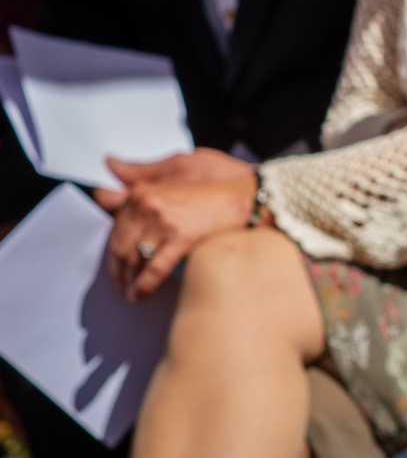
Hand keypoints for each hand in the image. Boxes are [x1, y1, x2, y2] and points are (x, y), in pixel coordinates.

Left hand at [95, 150, 256, 300]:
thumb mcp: (177, 166)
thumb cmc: (217, 181)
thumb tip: (107, 162)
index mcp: (143, 191)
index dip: (112, 246)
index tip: (116, 260)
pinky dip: (145, 285)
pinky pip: (155, 267)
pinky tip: (141, 295)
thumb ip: (139, 172)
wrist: (248, 196)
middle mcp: (148, 204)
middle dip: (119, 270)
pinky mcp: (182, 236)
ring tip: (132, 293)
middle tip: (122, 284)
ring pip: (134, 258)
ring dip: (129, 281)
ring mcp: (164, 220)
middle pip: (120, 245)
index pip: (114, 225)